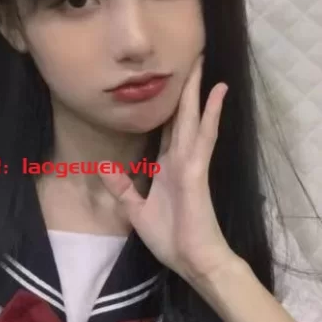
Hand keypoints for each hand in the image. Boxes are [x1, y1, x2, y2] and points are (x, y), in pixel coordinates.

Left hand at [99, 54, 235, 283]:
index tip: (168, 84)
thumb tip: (103, 166)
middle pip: (182, 116)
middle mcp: (180, 159)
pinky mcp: (197, 170)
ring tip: (202, 63)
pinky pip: (204, 137)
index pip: (167, 130)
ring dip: (197, 91)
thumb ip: (123, 188)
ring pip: (193, 118)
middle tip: (191, 58)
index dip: (169, 107)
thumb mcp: (136, 211)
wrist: (194, 262)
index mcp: (167, 168)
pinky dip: (210, 114)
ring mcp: (191, 162)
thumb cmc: (171, 239)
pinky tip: (217, 92)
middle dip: (185, 89)